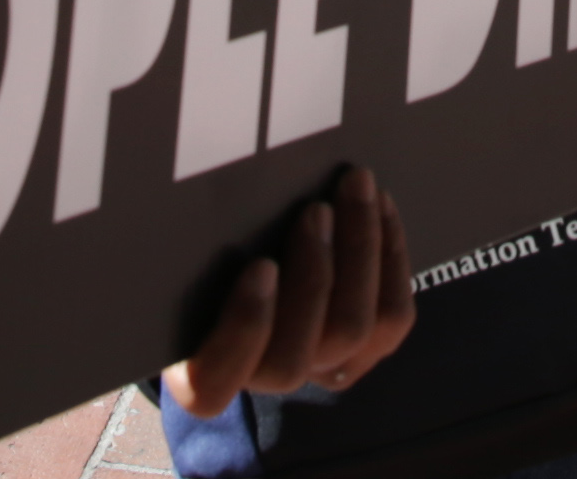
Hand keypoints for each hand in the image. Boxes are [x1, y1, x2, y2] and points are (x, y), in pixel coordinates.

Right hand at [169, 168, 412, 417]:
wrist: (260, 259)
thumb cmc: (211, 253)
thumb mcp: (192, 256)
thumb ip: (183, 248)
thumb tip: (203, 195)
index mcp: (198, 369)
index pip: (210, 386)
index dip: (243, 329)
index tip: (261, 266)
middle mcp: (262, 378)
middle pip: (293, 358)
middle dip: (313, 276)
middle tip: (317, 209)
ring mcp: (320, 369)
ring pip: (351, 332)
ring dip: (358, 253)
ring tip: (355, 189)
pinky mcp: (367, 350)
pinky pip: (392, 317)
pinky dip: (391, 254)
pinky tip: (381, 205)